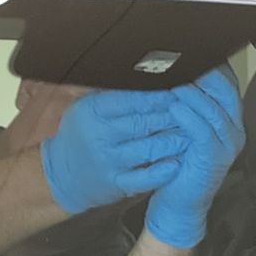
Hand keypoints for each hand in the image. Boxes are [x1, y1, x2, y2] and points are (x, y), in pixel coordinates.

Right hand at [39, 90, 186, 215]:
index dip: (158, 94)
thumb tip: (143, 71)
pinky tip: (178, 163)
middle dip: (171, 114)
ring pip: (148, 148)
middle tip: (194, 108)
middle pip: (143, 121)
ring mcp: (108, 161)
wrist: (60, 176)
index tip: (179, 89)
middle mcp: (100, 135)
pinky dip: (163, 171)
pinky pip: (144, 177)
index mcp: (92, 111)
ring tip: (193, 132)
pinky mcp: (115, 184)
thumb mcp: (85, 107)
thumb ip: (111, 93)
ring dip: (173, 140)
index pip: (131, 98)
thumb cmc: (80, 135)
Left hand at [144, 67, 244, 250]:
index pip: (227, 83)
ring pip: (215, 109)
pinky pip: (204, 130)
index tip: (192, 53)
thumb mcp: (182, 129)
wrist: (178, 204)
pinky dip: (190, 116)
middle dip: (206, 75)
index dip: (212, 66)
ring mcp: (227, 144)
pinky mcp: (214, 157)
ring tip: (176, 83)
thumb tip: (172, 74)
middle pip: (227, 91)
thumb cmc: (178, 166)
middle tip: (185, 63)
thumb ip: (185, 103)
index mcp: (227, 119)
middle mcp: (233, 129)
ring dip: (194, 94)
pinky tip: (175, 107)